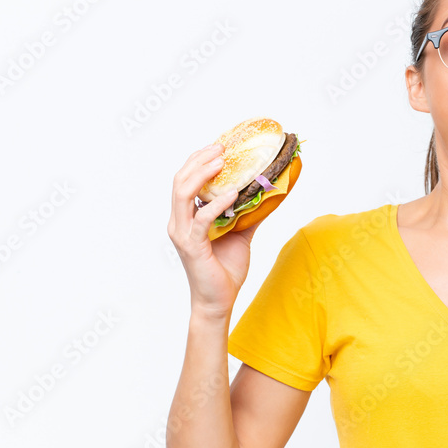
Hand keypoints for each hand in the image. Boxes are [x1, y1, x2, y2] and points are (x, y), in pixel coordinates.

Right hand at [167, 143, 260, 316]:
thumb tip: (268, 194)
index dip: (198, 160)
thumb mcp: (241, 234)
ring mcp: (183, 233)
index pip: (184, 180)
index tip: (218, 146)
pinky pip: (202, 219)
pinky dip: (217, 203)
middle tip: (220, 147)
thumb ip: (248, 214)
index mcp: (186, 217)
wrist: (218, 301)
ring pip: (183, 194)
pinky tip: (234, 193)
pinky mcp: (192, 246)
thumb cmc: (225, 269)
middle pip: (179, 180)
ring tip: (222, 161)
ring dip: (202, 174)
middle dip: (198, 160)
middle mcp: (179, 222)